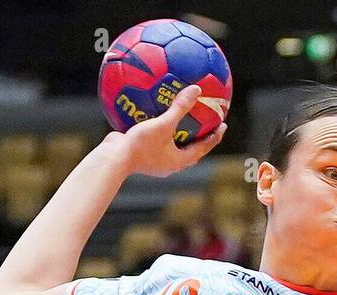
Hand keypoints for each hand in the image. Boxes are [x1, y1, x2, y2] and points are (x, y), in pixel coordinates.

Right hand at [107, 84, 226, 177]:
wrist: (113, 158)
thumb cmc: (141, 144)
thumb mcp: (164, 124)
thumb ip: (180, 107)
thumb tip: (196, 89)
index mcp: (178, 161)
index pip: (202, 148)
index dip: (214, 137)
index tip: (223, 125)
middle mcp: (168, 163)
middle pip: (190, 149)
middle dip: (199, 137)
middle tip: (208, 123)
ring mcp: (155, 160)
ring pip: (172, 146)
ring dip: (179, 134)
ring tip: (183, 119)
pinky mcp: (142, 155)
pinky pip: (156, 140)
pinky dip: (160, 128)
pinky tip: (154, 114)